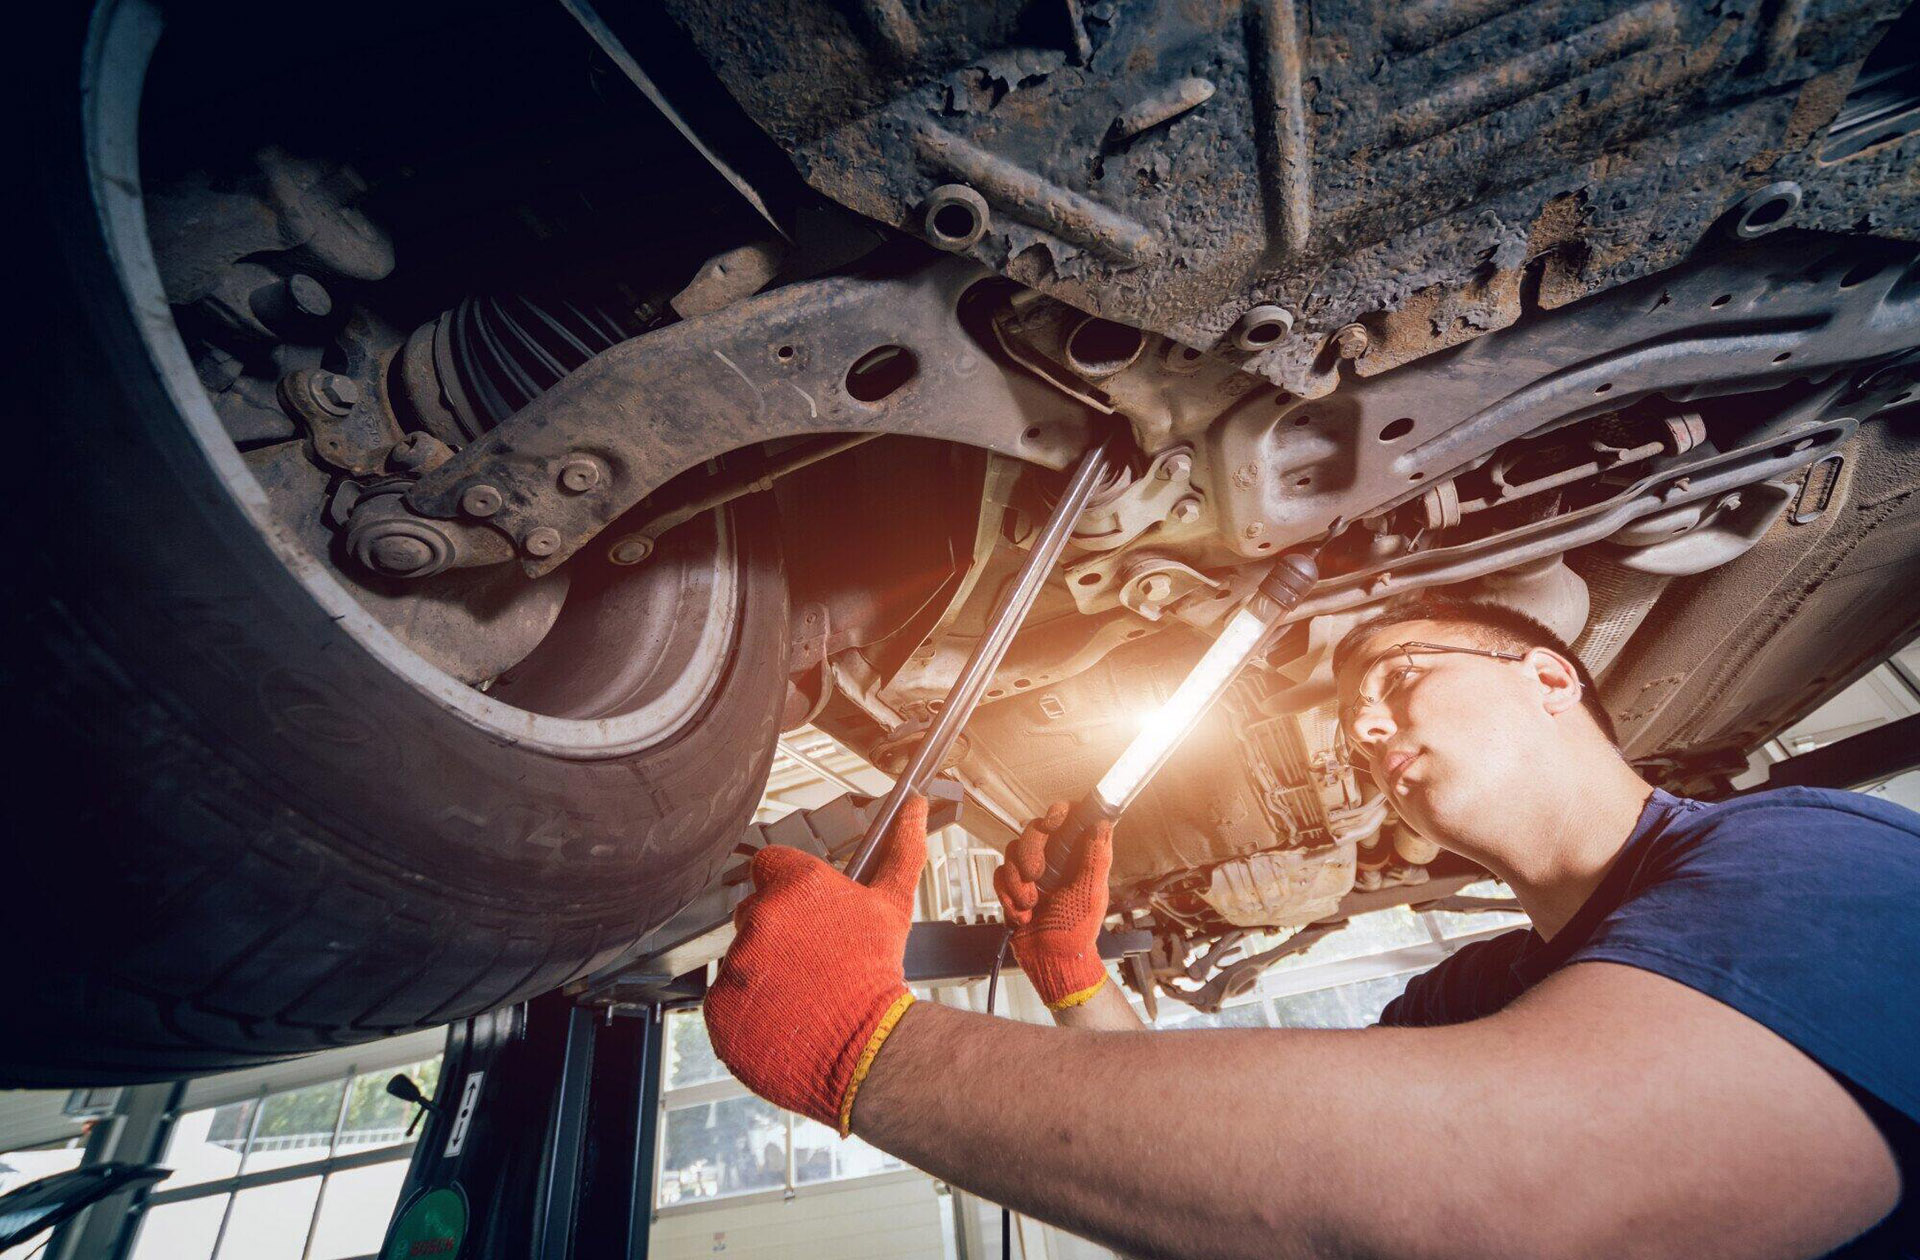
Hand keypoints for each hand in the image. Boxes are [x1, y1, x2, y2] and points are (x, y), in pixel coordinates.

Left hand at [704, 796, 925, 1133]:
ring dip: (761, 969)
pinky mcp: (719, 1005)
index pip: (770, 865)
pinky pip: (725, 996)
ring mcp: (736, 962)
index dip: (787, 886)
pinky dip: (746, 1007)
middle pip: (753, 910)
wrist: (866, 1048)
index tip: (805, 910)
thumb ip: (900, 850)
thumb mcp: (893, 906)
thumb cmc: (878, 975)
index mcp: (797, 884)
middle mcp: (760, 916)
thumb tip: (915, 809)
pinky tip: (780, 1013)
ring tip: (798, 991)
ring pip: (740, 954)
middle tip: (809, 958)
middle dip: (776, 930)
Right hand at [993, 802, 1113, 1010]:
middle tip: (1036, 876)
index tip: (1054, 820)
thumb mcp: (1091, 894)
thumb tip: (1102, 824)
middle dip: (1030, 853)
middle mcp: (1054, 861)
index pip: (1068, 819)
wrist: (1051, 962)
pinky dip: (1008, 897)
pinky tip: (1023, 915)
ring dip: (1018, 883)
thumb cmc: (1078, 932)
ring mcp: (1031, 874)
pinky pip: (999, 876)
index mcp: (1077, 857)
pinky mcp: (1012, 888)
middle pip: (1033, 830)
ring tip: (1032, 906)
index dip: (1059, 812)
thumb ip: (1096, 858)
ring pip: (1011, 853)